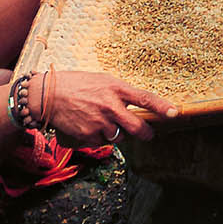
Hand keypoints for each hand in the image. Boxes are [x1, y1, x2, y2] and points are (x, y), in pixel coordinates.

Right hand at [40, 66, 175, 144]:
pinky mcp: (88, 135)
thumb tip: (135, 106)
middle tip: (148, 134)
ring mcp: (99, 122)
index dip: (161, 107)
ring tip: (101, 121)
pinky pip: (101, 143)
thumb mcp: (102, 80)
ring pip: (119, 137)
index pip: (145, 98)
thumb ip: (119, 93)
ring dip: (115, 133)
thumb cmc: (76, 84)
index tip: (174, 113)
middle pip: (137, 127)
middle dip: (146, 134)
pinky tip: (87, 125)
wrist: (48, 95)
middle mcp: (110, 106)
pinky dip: (98, 138)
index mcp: (116, 88)